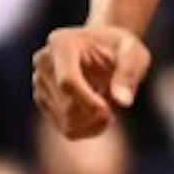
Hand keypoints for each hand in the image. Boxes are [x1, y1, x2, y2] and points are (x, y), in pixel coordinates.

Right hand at [34, 25, 150, 137]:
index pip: (68, 82)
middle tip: (120, 100)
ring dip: (95, 122)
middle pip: (68, 108)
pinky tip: (99, 111)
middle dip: (98, 114)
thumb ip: (129, 73)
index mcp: (62, 43)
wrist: (103, 45)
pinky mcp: (42, 100)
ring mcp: (39, 82)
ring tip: (109, 101)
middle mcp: (44, 62)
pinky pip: (68, 130)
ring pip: (68, 124)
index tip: (110, 112)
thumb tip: (123, 101)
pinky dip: (89, 128)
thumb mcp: (134, 52)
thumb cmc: (120, 47)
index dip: (89, 103)